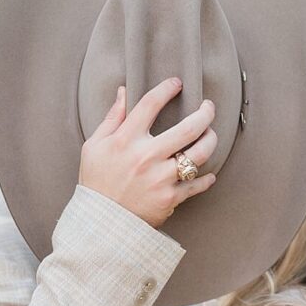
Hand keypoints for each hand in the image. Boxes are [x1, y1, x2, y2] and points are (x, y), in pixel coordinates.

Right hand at [79, 77, 218, 227]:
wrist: (100, 223)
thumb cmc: (96, 181)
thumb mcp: (94, 146)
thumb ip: (112, 118)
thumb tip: (124, 91)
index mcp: (125, 140)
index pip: (150, 104)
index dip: (166, 89)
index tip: (177, 83)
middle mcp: (146, 157)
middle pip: (188, 128)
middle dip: (204, 113)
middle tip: (208, 107)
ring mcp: (160, 178)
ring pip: (199, 154)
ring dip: (210, 140)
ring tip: (210, 134)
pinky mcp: (170, 198)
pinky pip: (197, 184)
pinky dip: (206, 178)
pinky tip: (208, 172)